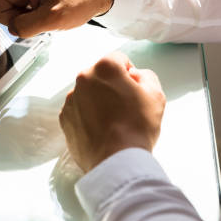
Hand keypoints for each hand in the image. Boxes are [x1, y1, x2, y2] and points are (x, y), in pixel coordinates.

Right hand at [0, 0, 113, 37]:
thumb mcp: (55, 17)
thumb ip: (26, 27)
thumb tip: (12, 29)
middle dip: (15, 19)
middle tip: (41, 14)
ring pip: (4, 17)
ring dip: (23, 20)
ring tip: (44, 12)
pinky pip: (14, 16)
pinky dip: (27, 19)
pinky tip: (42, 12)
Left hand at [59, 52, 165, 172]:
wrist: (115, 160)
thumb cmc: (137, 126)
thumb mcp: (156, 95)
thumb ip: (145, 76)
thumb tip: (133, 76)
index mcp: (104, 68)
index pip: (118, 59)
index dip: (129, 73)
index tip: (134, 90)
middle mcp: (83, 79)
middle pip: (100, 76)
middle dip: (112, 86)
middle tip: (125, 107)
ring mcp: (71, 99)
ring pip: (88, 93)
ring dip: (98, 100)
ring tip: (112, 122)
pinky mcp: (64, 117)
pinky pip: (78, 110)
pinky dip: (87, 116)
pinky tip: (100, 130)